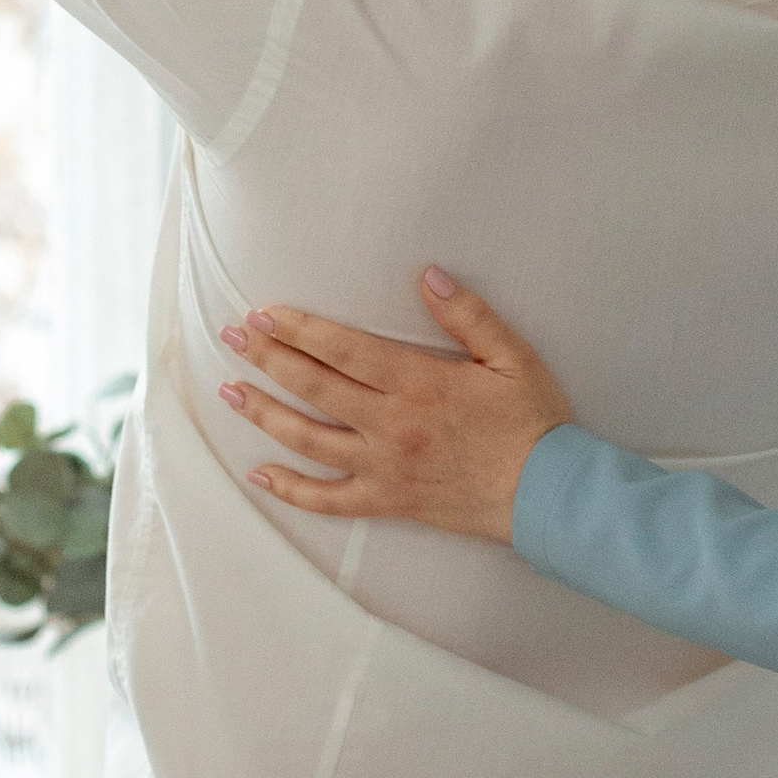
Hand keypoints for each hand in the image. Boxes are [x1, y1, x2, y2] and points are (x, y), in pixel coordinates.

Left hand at [217, 272, 573, 541]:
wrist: (548, 495)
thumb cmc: (533, 421)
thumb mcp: (511, 356)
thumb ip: (468, 314)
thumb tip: (428, 276)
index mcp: (418, 383)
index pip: (343, 349)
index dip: (299, 329)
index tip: (264, 313)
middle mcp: (391, 425)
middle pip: (314, 387)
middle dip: (267, 359)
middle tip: (233, 336)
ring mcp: (384, 467)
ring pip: (308, 440)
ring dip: (265, 413)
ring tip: (230, 392)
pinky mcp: (389, 502)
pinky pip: (329, 500)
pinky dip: (291, 489)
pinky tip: (260, 474)